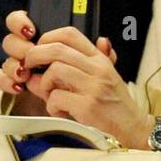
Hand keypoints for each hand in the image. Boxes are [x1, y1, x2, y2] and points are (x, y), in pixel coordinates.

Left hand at [0, 10, 121, 114]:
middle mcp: (97, 68)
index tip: (38, 49)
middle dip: (34, 56)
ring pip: (54, 71)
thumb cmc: (114, 103)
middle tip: (28, 67)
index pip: (70, 34)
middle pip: (57, 49)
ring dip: (44, 85)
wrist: (131, 126)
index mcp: (99, 58)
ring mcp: (93, 86)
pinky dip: (52, 106)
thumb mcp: (101, 78)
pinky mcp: (88, 105)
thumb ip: (78, 67)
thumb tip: (54, 59)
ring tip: (51, 96)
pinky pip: (56, 98)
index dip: (47, 37)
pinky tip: (61, 111)